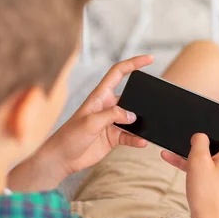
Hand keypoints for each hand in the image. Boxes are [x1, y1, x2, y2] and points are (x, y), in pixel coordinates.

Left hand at [26, 56, 152, 188]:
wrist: (63, 158)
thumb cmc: (70, 136)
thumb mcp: (90, 122)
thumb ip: (112, 115)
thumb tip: (132, 115)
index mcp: (100, 96)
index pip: (118, 73)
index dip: (133, 63)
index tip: (149, 59)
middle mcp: (107, 107)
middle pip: (130, 96)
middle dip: (143, 98)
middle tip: (155, 103)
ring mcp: (111, 122)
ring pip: (133, 118)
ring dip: (141, 123)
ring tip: (149, 128)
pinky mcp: (113, 137)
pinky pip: (130, 136)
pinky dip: (137, 139)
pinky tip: (141, 142)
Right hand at [161, 98, 218, 217]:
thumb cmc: (208, 195)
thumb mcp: (198, 162)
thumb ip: (199, 142)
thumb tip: (200, 136)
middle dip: (212, 126)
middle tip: (200, 119)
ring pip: (214, 149)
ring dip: (195, 144)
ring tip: (176, 141)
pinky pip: (205, 163)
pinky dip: (190, 159)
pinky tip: (169, 157)